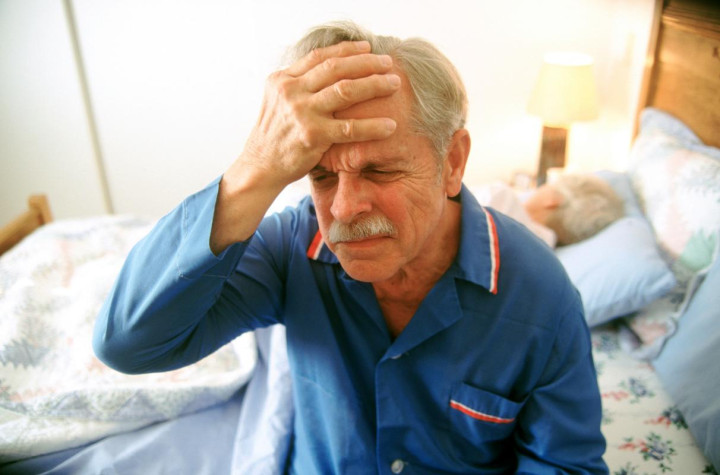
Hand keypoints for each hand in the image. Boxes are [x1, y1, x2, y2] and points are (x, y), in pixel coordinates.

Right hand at [210, 41, 399, 253]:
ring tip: (394, 84)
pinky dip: (373, 126)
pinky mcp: (313, 135)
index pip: (319, 57)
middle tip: (388, 63)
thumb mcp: (279, 101)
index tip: (368, 48)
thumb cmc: (276, 135)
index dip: (347, 50)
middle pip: (336, 68)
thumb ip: (300, 85)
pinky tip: (390, 126)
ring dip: (374, 85)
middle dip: (366, 63)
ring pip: (346, 90)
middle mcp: (291, 91)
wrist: (261, 166)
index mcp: (283, 79)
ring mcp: (301, 112)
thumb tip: (332, 70)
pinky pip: (350, 128)